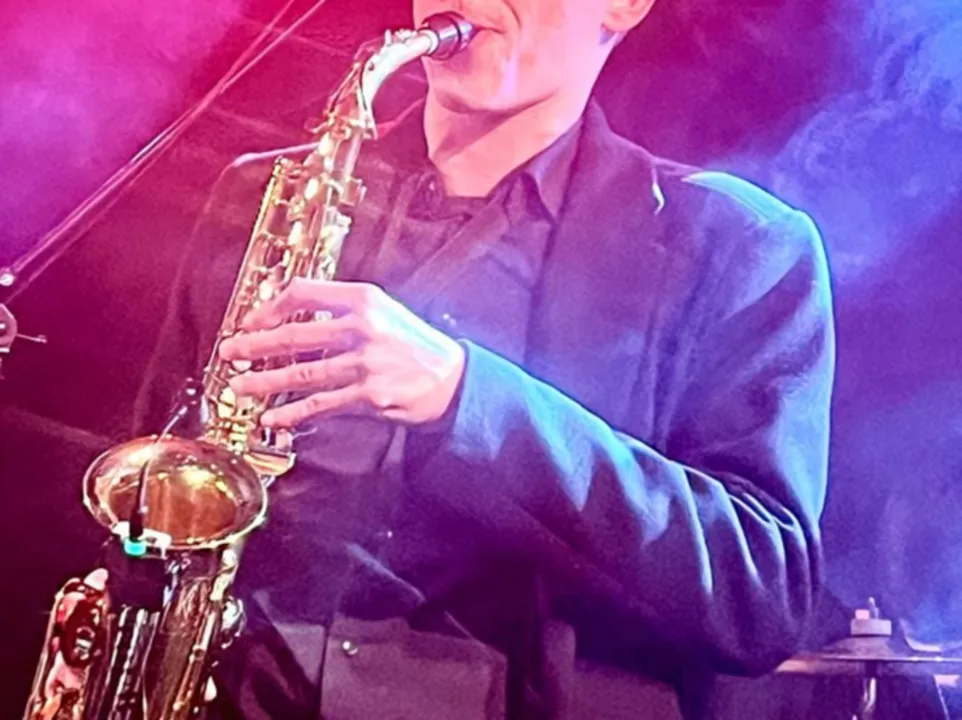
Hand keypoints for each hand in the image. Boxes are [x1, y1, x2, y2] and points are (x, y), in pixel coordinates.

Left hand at [218, 279, 465, 428]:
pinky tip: (271, 417)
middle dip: (256, 345)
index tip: (250, 320)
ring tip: (239, 386)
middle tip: (230, 352)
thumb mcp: (382, 311)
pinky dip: (292, 412)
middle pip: (296, 335)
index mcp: (363, 298)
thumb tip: (289, 319)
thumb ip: (341, 310)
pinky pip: (321, 404)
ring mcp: (365, 363)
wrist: (450, 377)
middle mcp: (362, 327)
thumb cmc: (412, 343)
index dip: (270, 307)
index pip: (304, 293)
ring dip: (265, 381)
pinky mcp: (368, 396)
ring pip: (303, 373)